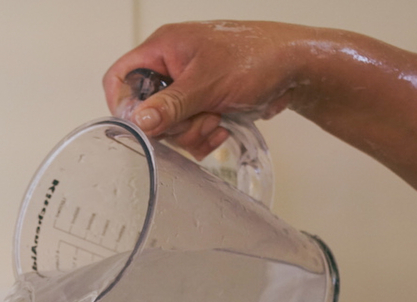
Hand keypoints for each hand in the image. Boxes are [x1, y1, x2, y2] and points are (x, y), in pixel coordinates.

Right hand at [103, 21, 320, 157]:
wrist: (295, 69)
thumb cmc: (257, 57)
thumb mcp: (207, 83)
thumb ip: (170, 105)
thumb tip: (139, 121)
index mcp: (164, 48)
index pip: (121, 76)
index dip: (123, 104)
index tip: (140, 125)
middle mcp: (171, 67)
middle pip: (145, 110)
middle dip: (171, 125)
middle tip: (196, 119)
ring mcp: (187, 89)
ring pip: (168, 127)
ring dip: (191, 132)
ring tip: (215, 120)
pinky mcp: (202, 106)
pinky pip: (188, 133)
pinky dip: (203, 138)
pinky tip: (221, 129)